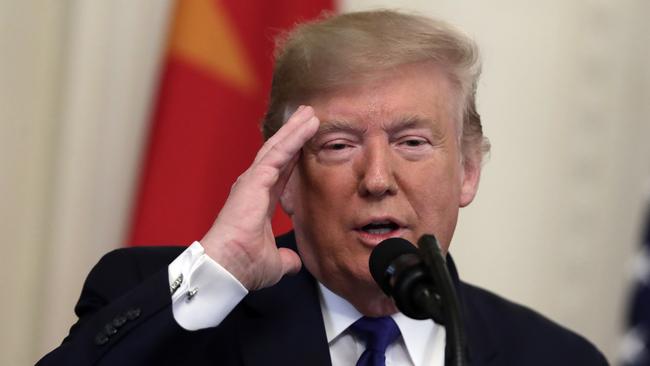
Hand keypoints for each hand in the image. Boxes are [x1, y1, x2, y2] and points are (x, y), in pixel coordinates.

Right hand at [201, 106, 318, 289]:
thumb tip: (293, 263)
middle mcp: (253, 187)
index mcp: (258, 201)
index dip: (293, 157)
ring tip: (309, 113)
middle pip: (278, 153)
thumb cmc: (242, 265)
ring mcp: (253, 181)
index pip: (280, 173)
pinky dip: (294, 138)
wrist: (227, 268)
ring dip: (295, 129)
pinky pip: (278, 153)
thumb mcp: (274, 262)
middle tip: (307, 115)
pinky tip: (307, 125)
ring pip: (278, 148)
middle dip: (293, 134)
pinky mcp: (255, 180)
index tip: (305, 142)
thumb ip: (286, 259)